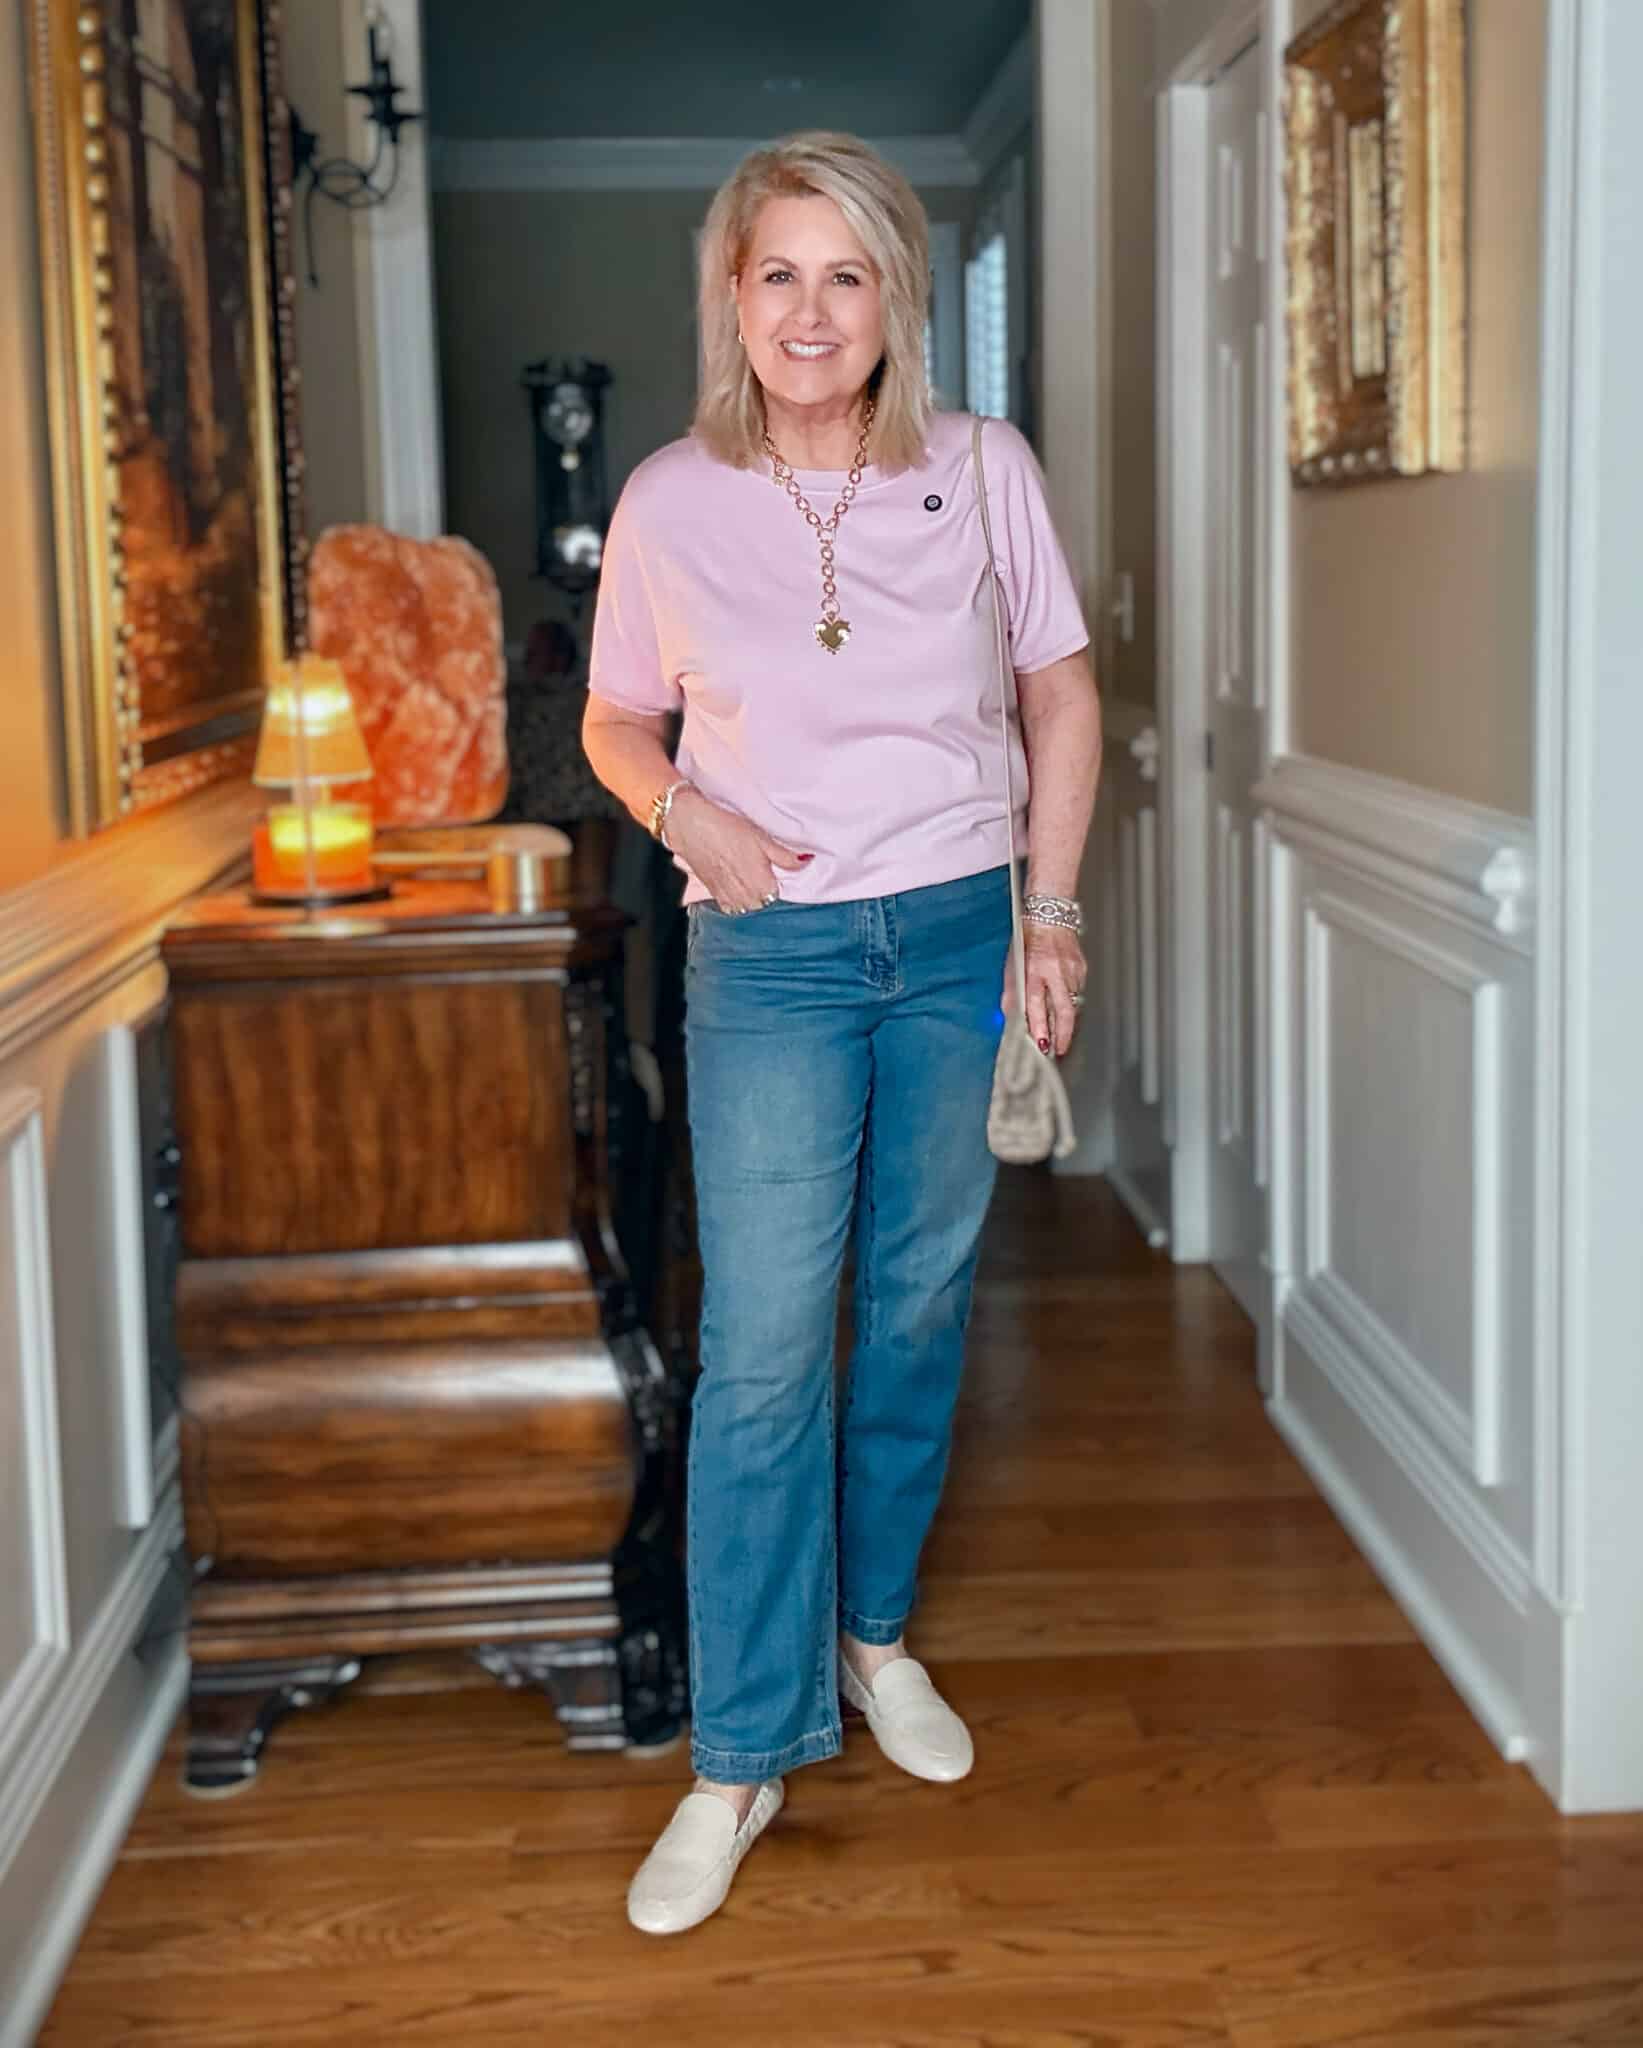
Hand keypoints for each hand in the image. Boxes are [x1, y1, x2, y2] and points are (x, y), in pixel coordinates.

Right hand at [665, 788, 810, 910]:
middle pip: (762, 903)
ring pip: (746, 906)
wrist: (690, 824)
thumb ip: (785, 856)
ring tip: (746, 877)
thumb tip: (807, 861)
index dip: (776, 880)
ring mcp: (727, 897)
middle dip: (763, 890)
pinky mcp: (712, 894)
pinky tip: (733, 884)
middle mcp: (745, 896)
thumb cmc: (726, 828)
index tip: (772, 869)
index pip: (778, 894)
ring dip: (749, 896)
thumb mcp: (762, 837)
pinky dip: (734, 899)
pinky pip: (729, 906)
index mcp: (761, 884)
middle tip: (759, 870)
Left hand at [1002, 922, 1085, 1057]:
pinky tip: (1063, 1012)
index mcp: (1034, 969)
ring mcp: (1072, 971)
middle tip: (1058, 1050)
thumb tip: (1011, 1018)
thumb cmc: (1027, 940)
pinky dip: (1069, 1005)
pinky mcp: (1082, 969)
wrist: (1050, 916)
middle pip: (1064, 1011)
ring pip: (1072, 1005)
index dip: (1040, 1026)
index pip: (1037, 1004)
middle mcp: (1056, 971)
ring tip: (1060, 1038)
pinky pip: (1077, 993)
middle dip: (1062, 1035)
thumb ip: (1012, 993)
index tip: (1040, 1044)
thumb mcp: (1012, 965)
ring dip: (1065, 1024)